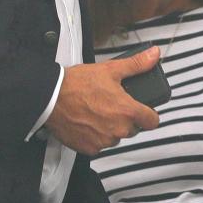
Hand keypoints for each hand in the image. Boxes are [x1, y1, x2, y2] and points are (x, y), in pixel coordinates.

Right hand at [45, 47, 160, 154]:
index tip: (143, 111)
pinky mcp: (89, 148)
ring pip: (116, 137)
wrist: (49, 97)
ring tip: (98, 113)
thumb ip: (136, 65)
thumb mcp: (111, 70)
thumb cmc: (77, 84)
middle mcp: (118, 129)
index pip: (152, 121)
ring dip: (111, 128)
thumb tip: (154, 55)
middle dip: (127, 119)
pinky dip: (95, 136)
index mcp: (128, 111)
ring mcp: (104, 141)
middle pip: (133, 129)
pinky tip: (87, 123)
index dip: (149, 115)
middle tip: (112, 106)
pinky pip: (99, 145)